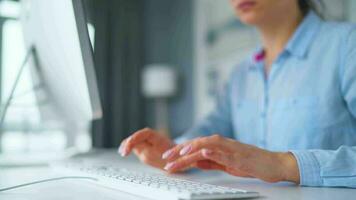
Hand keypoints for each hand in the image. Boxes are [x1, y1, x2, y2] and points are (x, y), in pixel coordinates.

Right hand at [119, 128, 174, 168]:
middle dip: (129, 143)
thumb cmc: (171, 158)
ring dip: (127, 145)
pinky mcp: (144, 147)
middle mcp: (151, 138)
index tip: (130, 143)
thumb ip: (149, 152)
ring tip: (122, 152)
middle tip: (124, 152)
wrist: (177, 160)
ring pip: (134, 140)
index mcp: (158, 138)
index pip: (145, 133)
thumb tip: (138, 149)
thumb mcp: (162, 157)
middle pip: (137, 136)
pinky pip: (134, 145)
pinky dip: (128, 148)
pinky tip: (123, 152)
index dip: (136, 137)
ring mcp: (147, 141)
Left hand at [162, 134, 299, 182]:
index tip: (167, 159)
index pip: (195, 147)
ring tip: (179, 153)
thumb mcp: (227, 163)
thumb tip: (196, 162)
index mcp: (218, 146)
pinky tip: (204, 151)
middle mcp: (222, 144)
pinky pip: (225, 152)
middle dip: (180, 150)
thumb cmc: (251, 163)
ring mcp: (231, 149)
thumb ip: (212, 161)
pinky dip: (214, 151)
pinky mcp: (240, 156)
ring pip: (207, 145)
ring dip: (193, 148)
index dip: (179, 152)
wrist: (273, 164)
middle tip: (166, 158)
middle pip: (197, 144)